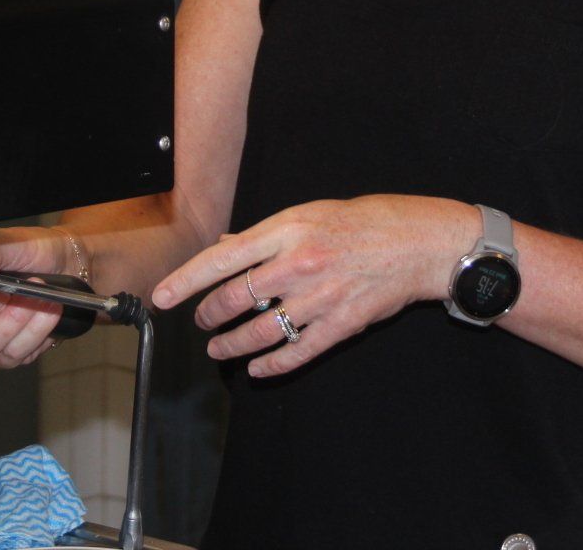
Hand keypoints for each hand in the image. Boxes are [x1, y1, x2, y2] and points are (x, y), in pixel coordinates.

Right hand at [0, 226, 73, 369]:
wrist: (64, 260)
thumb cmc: (29, 249)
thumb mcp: (2, 241)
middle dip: (0, 321)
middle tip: (17, 295)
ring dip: (22, 323)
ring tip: (41, 297)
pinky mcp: (12, 352)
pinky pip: (19, 356)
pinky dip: (37, 332)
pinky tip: (49, 310)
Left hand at [151, 196, 474, 377]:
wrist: (420, 242)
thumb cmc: (366, 220)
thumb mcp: (311, 213)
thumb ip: (267, 235)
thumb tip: (226, 245)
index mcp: (287, 230)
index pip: (221, 259)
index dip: (185, 282)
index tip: (161, 298)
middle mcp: (298, 264)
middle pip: (234, 299)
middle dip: (208, 316)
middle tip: (201, 322)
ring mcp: (319, 297)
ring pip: (259, 332)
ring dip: (232, 345)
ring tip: (219, 350)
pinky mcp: (340, 325)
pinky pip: (296, 352)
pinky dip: (272, 365)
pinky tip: (258, 369)